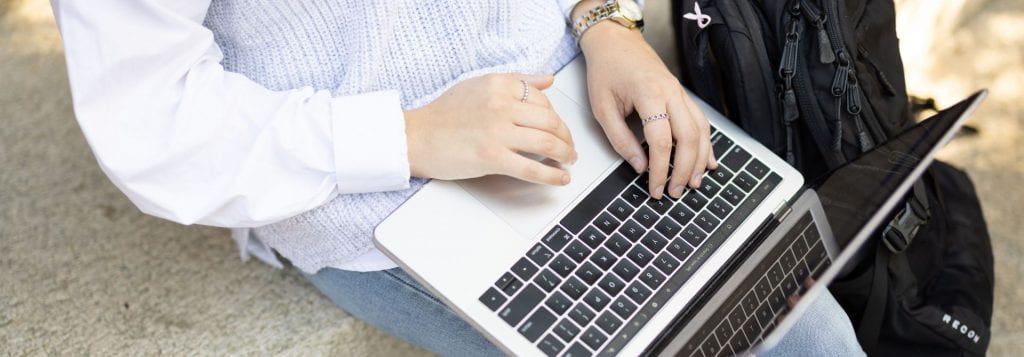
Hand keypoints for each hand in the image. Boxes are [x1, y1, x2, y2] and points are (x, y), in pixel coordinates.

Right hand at [404, 74, 575, 184]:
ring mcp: (498, 131)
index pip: (542, 100)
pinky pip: (532, 168)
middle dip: (566, 137)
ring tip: (568, 161)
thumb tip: (548, 79)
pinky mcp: (492, 157)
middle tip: (568, 147)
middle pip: (551, 121)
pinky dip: (552, 176)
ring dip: (565, 154)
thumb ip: (516, 81)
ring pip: (547, 142)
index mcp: (499, 85)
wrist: (416, 137)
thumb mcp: (479, 85)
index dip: (555, 117)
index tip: (557, 128)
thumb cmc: (443, 114)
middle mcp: (501, 104)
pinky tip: (561, 178)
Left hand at [577, 13, 716, 199]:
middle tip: (675, 192)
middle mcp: (671, 93)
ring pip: (700, 130)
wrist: (615, 42)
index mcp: (649, 95)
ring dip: (699, 159)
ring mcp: (679, 93)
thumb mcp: (602, 108)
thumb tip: (639, 166)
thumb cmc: (606, 70)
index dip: (660, 169)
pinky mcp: (681, 95)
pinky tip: (706, 160)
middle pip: (689, 138)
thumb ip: (620, 139)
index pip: (661, 141)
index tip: (656, 188)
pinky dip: (705, 143)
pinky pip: (700, 121)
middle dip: (684, 169)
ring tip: (693, 183)